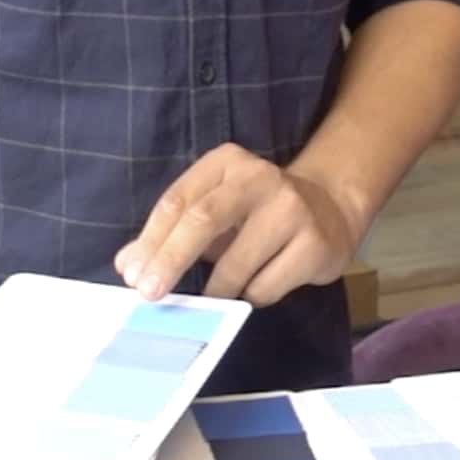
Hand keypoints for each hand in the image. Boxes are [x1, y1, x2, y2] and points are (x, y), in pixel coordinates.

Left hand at [116, 143, 360, 306]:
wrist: (331, 210)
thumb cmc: (256, 214)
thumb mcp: (214, 209)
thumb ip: (170, 233)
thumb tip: (128, 264)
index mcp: (226, 162)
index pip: (178, 200)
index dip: (151, 241)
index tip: (132, 275)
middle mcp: (259, 178)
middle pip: (203, 220)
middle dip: (170, 261)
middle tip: (149, 294)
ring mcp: (291, 209)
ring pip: (234, 267)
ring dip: (217, 290)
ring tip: (219, 292)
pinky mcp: (314, 244)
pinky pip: (264, 288)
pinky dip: (250, 296)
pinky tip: (261, 283)